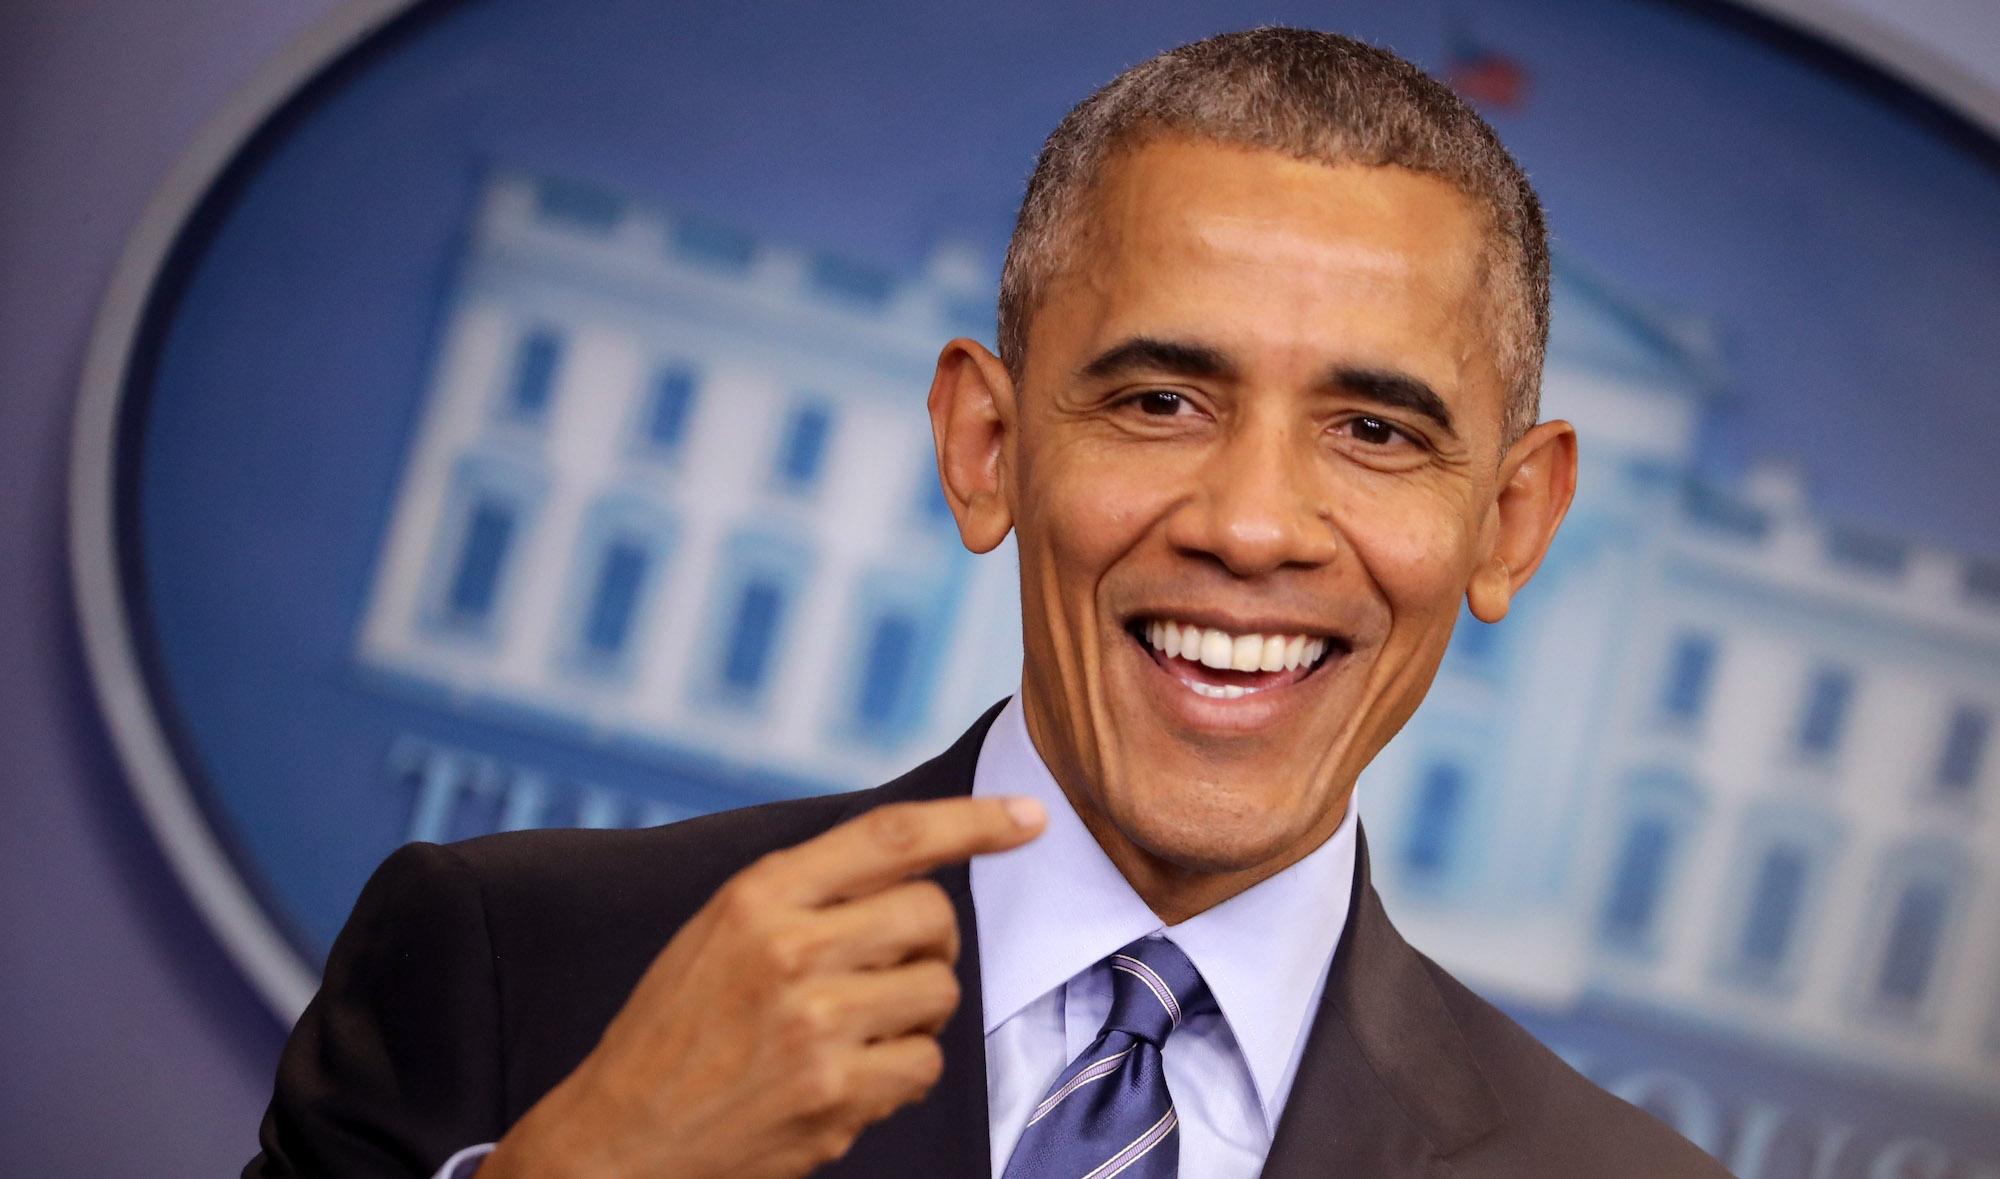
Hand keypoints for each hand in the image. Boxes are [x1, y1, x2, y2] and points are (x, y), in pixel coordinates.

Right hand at [480, 795, 1046, 1177]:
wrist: (618, 1139)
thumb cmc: (677, 1030)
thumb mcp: (720, 931)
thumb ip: (808, 894)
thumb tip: (920, 863)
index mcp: (757, 895)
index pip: (892, 837)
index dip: (973, 821)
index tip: (1029, 816)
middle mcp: (788, 949)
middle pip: (932, 917)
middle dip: (929, 944)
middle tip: (885, 971)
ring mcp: (815, 1025)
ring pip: (940, 993)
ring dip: (915, 1012)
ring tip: (853, 1030)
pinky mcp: (834, 1095)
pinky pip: (924, 1066)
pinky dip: (900, 1073)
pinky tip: (845, 1078)